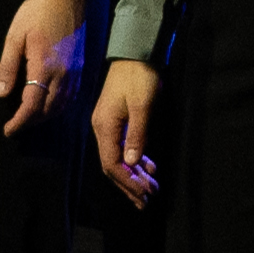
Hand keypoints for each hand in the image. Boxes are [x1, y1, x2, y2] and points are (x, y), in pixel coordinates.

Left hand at [0, 0, 85, 131]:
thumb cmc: (36, 12)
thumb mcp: (15, 36)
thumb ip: (8, 66)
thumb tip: (2, 93)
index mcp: (45, 67)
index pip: (32, 105)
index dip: (19, 122)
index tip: (8, 130)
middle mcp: (64, 74)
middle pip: (48, 110)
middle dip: (30, 122)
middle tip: (15, 125)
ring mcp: (75, 72)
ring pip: (61, 106)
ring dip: (44, 116)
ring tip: (29, 118)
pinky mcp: (81, 67)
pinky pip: (71, 97)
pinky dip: (59, 107)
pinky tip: (49, 106)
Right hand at [88, 57, 161, 199]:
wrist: (135, 52)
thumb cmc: (139, 76)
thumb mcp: (141, 105)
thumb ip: (137, 134)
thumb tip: (133, 163)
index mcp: (105, 126)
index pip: (112, 164)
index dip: (127, 182)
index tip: (143, 194)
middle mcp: (102, 128)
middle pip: (113, 165)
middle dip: (130, 184)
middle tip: (146, 201)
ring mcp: (108, 124)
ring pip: (119, 158)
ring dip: (134, 175)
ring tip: (151, 188)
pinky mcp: (117, 120)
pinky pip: (123, 147)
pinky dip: (136, 160)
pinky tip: (149, 167)